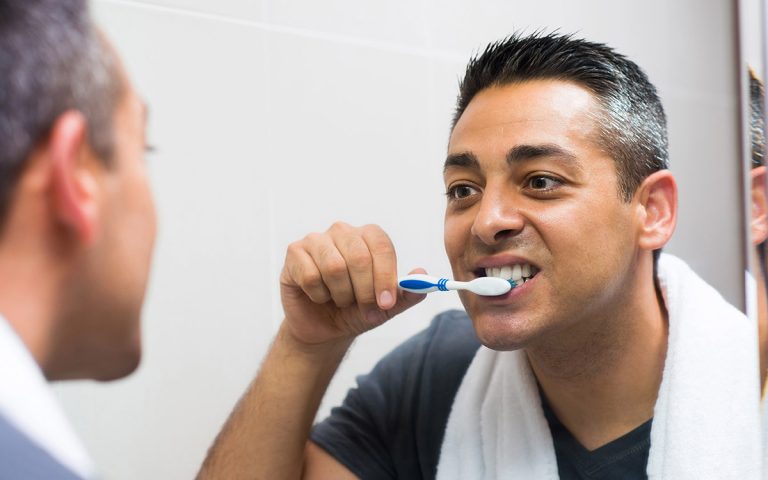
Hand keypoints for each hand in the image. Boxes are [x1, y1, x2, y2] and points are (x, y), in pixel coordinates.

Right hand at [279, 222, 424, 348]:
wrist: (324, 328)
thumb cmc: (356, 311)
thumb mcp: (386, 307)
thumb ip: (407, 293)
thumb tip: (421, 275)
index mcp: (368, 237)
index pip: (381, 246)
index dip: (385, 276)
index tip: (386, 302)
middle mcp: (343, 232)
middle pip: (359, 257)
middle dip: (364, 291)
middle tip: (365, 309)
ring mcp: (316, 240)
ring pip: (334, 267)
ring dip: (341, 295)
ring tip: (340, 300)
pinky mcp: (294, 253)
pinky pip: (310, 276)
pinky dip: (318, 295)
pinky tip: (319, 296)